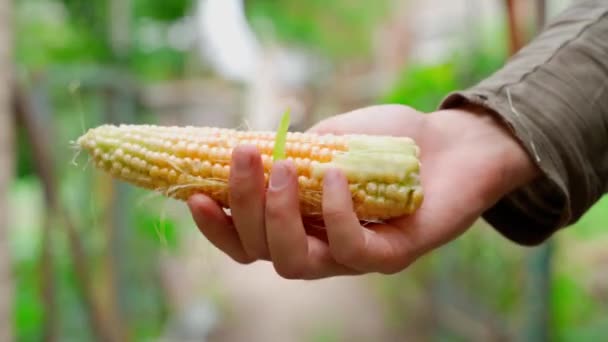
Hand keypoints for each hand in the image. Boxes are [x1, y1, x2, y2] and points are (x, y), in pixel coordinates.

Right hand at [187, 104, 538, 278]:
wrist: (453, 144)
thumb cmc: (388, 140)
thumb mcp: (331, 139)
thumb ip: (293, 152)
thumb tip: (251, 151)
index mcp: (299, 223)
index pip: (247, 240)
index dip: (218, 226)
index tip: (193, 194)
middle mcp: (319, 248)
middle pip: (263, 250)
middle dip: (244, 204)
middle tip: (244, 155)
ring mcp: (353, 257)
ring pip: (296, 263)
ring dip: (279, 216)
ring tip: (282, 167)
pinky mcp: (389, 256)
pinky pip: (351, 247)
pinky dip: (335, 212)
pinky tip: (335, 174)